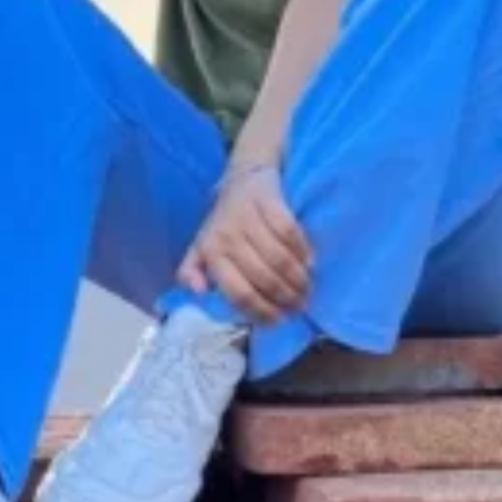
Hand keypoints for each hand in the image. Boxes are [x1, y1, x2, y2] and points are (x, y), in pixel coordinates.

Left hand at [177, 168, 314, 324]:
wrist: (241, 180)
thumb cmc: (223, 223)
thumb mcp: (200, 248)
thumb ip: (191, 272)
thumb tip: (198, 292)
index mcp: (210, 251)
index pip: (238, 292)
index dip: (261, 311)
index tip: (278, 321)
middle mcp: (228, 235)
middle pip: (264, 278)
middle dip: (286, 299)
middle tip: (299, 307)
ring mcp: (248, 218)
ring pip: (280, 259)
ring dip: (298, 280)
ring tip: (306, 289)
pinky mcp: (269, 202)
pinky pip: (290, 233)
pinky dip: (303, 251)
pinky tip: (309, 262)